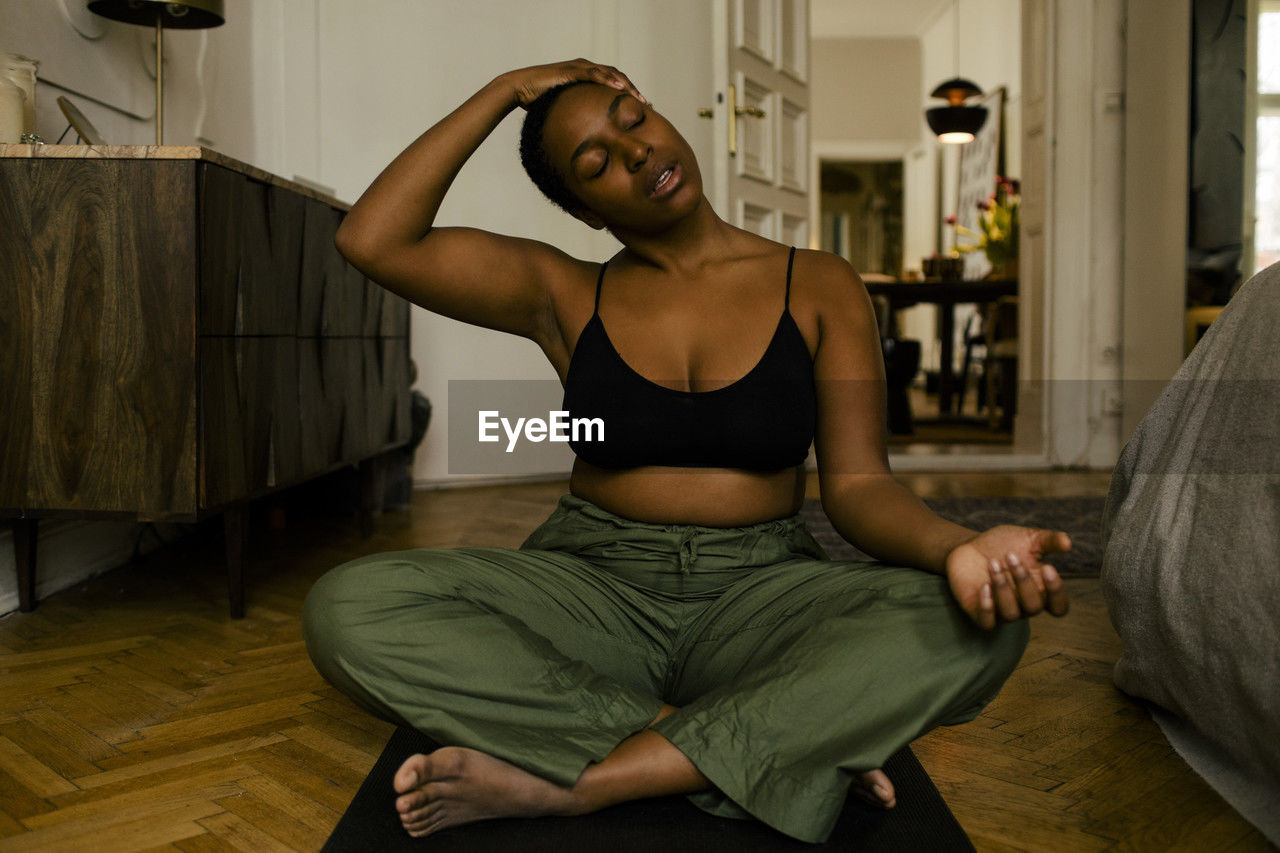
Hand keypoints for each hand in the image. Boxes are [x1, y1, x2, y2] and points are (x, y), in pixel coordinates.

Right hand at [501, 59, 646, 108]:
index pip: (614, 83)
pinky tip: (619, 89)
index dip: (629, 94)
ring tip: (639, 98)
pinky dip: (608, 80)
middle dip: (633, 90)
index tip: (642, 109)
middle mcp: (586, 68)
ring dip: (627, 86)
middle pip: (618, 77)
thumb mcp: (567, 110)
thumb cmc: (540, 101)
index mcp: (587, 77)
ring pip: (610, 74)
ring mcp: (579, 67)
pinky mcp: (571, 70)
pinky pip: (594, 74)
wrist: (520, 88)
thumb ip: (580, 116)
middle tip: (647, 105)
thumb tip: (588, 136)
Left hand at [945, 525, 1070, 629]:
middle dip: (1023, 581)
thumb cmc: (1002, 545)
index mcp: (1041, 591)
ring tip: (993, 563)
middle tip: (1010, 556)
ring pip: (1011, 613)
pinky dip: (987, 607)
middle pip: (1034, 607)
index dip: (1056, 593)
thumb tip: (1067, 542)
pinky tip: (984, 587)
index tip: (1047, 568)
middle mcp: (1024, 605)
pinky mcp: (979, 613)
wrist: (968, 546)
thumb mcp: (1028, 539)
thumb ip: (1049, 541)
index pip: (1059, 606)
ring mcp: (1002, 611)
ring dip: (1003, 587)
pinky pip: (988, 623)